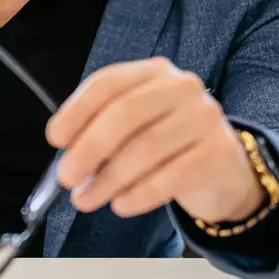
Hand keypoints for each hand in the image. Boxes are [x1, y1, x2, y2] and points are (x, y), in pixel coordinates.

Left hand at [44, 58, 262, 223]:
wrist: (223, 171)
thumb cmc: (167, 146)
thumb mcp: (134, 128)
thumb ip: (101, 131)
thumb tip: (66, 152)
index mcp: (154, 72)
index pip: (109, 83)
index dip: (77, 110)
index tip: (55, 139)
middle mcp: (182, 88)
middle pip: (125, 114)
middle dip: (89, 148)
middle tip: (66, 178)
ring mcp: (205, 118)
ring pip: (146, 148)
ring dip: (109, 179)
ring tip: (86, 200)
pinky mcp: (219, 152)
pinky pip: (171, 176)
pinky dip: (140, 194)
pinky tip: (121, 206)